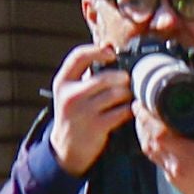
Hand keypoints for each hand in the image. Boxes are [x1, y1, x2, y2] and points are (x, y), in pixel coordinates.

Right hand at [48, 43, 139, 175]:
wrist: (66, 146)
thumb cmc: (74, 113)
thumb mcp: (71, 91)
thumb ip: (85, 73)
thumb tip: (108, 47)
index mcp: (62, 82)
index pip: (78, 57)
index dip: (96, 51)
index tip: (111, 53)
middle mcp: (70, 95)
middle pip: (104, 78)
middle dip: (121, 78)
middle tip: (129, 80)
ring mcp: (83, 112)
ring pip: (115, 94)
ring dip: (128, 93)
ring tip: (130, 94)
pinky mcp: (96, 126)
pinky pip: (122, 112)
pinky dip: (130, 109)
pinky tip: (132, 108)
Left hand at [146, 107, 193, 193]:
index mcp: (189, 155)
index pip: (158, 134)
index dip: (147, 118)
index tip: (143, 104)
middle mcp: (175, 164)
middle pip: (147, 140)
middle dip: (141, 122)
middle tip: (139, 106)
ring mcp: (171, 173)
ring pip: (147, 149)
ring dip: (142, 132)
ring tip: (142, 117)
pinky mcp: (172, 179)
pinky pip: (154, 157)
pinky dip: (149, 143)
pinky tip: (153, 134)